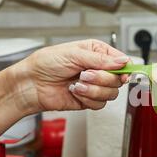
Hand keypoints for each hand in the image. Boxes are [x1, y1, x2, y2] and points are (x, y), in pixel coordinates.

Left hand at [8, 39, 129, 113]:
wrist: (31, 85)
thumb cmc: (45, 64)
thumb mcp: (74, 54)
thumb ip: (100, 59)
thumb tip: (122, 61)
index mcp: (97, 53)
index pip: (121, 61)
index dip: (124, 68)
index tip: (122, 73)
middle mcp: (98, 69)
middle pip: (118, 79)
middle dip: (102, 79)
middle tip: (85, 74)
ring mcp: (95, 85)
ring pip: (111, 93)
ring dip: (93, 90)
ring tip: (77, 84)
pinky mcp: (89, 100)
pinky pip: (100, 104)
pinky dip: (87, 99)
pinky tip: (75, 92)